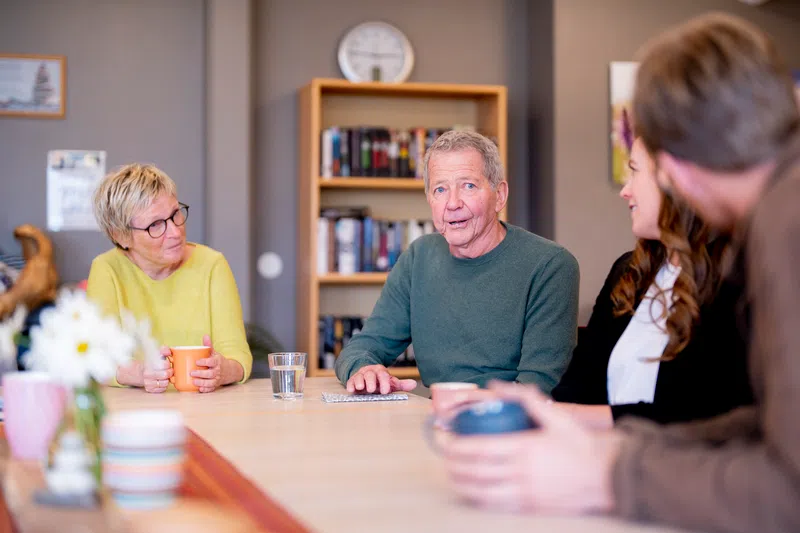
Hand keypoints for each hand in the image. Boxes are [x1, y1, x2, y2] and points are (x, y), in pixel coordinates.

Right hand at [143, 348, 173, 392]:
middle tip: (169, 370)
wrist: (140, 372)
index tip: (167, 363)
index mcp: (149, 364)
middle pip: (166, 374)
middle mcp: (147, 375)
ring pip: (165, 383)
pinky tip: (161, 381)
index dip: (168, 364)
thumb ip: (164, 350)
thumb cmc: (152, 363)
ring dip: (167, 379)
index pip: (164, 365)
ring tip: (164, 376)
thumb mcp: (157, 354)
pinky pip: (163, 389)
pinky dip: (164, 385)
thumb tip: (169, 352)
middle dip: (170, 372)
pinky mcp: (150, 390)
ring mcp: (148, 383)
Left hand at [191, 335, 222, 392]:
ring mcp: (217, 379)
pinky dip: (206, 390)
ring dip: (202, 383)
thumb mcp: (215, 353)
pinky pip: (211, 389)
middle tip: (192, 372)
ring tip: (194, 382)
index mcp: (217, 362)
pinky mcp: (215, 385)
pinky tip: (200, 389)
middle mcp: (218, 371)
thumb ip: (209, 345)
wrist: (229, 371)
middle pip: (210, 374)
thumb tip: (205, 335)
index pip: (212, 362)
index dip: (205, 362)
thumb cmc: (218, 361)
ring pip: (210, 383)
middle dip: (201, 374)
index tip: (197, 361)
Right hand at [346, 364, 416, 394]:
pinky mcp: (352, 380)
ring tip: (361, 387)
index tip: (385, 391)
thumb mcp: (390, 382)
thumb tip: (414, 384)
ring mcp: (361, 375)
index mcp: (381, 372)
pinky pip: (351, 381)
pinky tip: (351, 390)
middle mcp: (370, 372)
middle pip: (370, 374)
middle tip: (372, 389)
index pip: (383, 375)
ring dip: (360, 382)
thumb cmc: (380, 381)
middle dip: (371, 381)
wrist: (366, 374)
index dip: (384, 383)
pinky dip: (351, 385)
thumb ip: (401, 384)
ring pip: (360, 376)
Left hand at [440, 380, 621, 513]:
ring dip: (462, 483)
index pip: (480, 449)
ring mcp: (527, 493)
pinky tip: (473, 491)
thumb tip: (495, 384)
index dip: (458, 447)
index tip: (446, 442)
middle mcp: (523, 472)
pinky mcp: (533, 507)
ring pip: (483, 492)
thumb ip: (524, 396)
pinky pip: (498, 506)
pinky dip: (480, 498)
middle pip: (476, 471)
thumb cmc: (580, 444)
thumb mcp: (555, 415)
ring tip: (453, 474)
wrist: (608, 475)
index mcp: (526, 447)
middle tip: (444, 457)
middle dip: (454, 465)